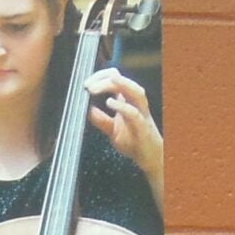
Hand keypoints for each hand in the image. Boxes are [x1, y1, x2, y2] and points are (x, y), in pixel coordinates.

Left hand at [84, 67, 163, 202]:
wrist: (148, 157)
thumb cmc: (133, 140)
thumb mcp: (112, 129)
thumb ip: (101, 120)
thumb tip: (88, 110)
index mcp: (128, 100)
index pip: (115, 78)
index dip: (100, 77)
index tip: (86, 84)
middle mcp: (135, 102)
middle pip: (122, 81)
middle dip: (104, 79)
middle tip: (88, 86)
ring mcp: (141, 113)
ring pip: (134, 91)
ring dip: (119, 84)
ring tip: (101, 84)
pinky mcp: (143, 126)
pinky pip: (134, 113)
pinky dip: (122, 106)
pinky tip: (109, 103)